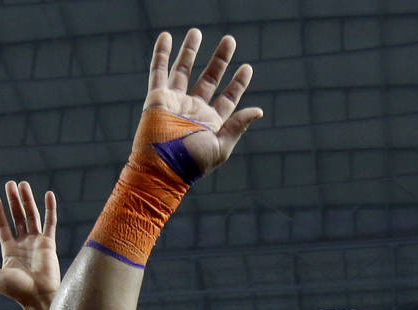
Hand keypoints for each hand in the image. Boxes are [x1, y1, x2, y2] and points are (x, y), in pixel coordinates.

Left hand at [0, 181, 59, 309]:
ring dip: (27, 200)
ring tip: (22, 184)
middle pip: (17, 217)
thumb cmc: (16, 291)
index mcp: (9, 250)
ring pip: (31, 216)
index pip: (3, 225)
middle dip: (13, 200)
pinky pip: (50, 222)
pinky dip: (49, 208)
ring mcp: (37, 242)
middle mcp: (23, 244)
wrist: (37, 297)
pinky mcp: (49, 244)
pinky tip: (48, 194)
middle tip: (10, 184)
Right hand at [140, 29, 262, 178]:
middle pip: (209, 78)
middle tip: (229, 40)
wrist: (161, 168)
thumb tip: (259, 110)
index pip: (228, 98)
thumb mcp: (220, 146)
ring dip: (190, 51)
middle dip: (219, 60)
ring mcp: (175, 102)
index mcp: (211, 122)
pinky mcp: (157, 98)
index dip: (238, 83)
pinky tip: (166, 37)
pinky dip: (161, 54)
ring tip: (197, 32)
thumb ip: (238, 126)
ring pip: (184, 70)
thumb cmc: (192, 163)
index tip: (247, 67)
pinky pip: (158, 71)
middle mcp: (194, 110)